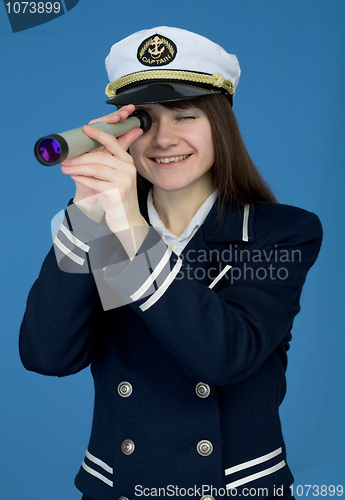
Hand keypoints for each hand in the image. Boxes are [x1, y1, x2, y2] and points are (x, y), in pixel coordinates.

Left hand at [61, 105, 148, 255]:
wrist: (127, 221)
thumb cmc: (117, 199)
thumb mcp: (113, 178)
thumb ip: (104, 164)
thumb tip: (84, 152)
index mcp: (127, 162)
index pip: (113, 142)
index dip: (98, 134)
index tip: (85, 129)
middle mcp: (128, 169)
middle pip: (100, 156)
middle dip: (80, 157)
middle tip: (65, 159)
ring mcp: (125, 181)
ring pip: (97, 168)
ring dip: (78, 168)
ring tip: (66, 168)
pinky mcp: (119, 193)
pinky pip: (96, 183)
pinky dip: (83, 179)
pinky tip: (74, 177)